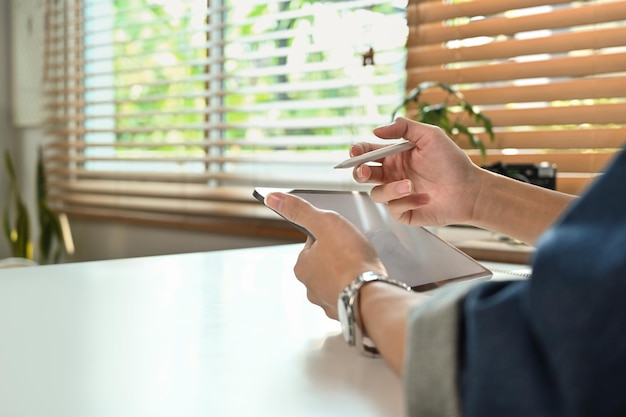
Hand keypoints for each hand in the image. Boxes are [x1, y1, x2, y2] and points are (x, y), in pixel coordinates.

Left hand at [265, 192, 385, 319]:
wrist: (372, 294)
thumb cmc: (350, 259)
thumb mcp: (325, 223)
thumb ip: (300, 210)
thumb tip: (273, 198)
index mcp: (302, 267)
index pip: (312, 243)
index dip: (328, 235)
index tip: (341, 236)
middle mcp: (310, 287)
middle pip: (323, 262)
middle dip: (337, 256)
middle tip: (354, 251)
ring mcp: (328, 301)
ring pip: (336, 280)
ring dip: (346, 273)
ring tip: (361, 267)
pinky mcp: (346, 312)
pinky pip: (349, 295)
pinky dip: (355, 288)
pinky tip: (364, 283)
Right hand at [352, 117, 483, 226]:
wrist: (470, 190)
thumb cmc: (452, 161)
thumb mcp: (430, 136)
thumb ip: (404, 128)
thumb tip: (376, 130)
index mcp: (394, 156)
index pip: (368, 153)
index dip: (358, 152)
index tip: (356, 152)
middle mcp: (393, 175)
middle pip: (364, 174)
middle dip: (359, 172)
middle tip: (364, 171)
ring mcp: (397, 195)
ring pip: (377, 193)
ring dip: (390, 189)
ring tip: (409, 185)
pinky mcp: (404, 212)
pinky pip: (393, 209)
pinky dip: (407, 202)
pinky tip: (424, 198)